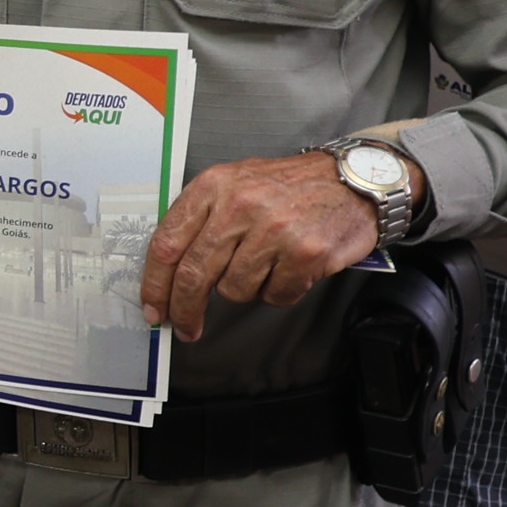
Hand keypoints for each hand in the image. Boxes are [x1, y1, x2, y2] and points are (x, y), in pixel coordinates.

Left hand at [142, 150, 393, 342]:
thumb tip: (167, 273)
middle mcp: (239, 205)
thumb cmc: (289, 187)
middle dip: (185, 309)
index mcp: (213, 186)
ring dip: (247, 288)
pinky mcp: (305, 252)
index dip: (155, 284)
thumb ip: (201, 219)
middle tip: (186, 327)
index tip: (154, 308)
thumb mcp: (234, 184)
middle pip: (193, 274)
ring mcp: (273, 229)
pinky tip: (292, 268)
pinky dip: (281, 290)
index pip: (166, 244)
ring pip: (234, 289)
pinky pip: (276, 295)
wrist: (352, 179)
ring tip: (267, 263)